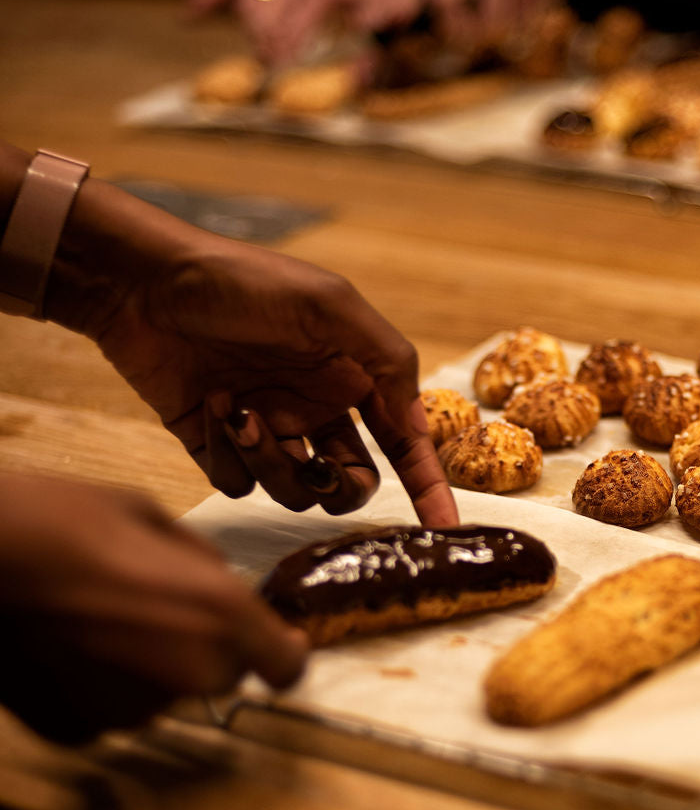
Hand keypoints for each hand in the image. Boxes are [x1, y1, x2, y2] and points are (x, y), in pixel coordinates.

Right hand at [0, 476, 307, 743]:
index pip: (288, 666)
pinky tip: (65, 644)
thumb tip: (220, 582)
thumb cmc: (57, 520)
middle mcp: (189, 675)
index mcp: (220, 616)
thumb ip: (200, 561)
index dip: (282, 652)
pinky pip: (110, 708)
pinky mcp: (80, 732)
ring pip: (163, 693)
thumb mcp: (146, 514)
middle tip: (153, 606)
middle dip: (204, 647)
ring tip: (96, 618)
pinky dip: (98, 685)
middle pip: (222, 676)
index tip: (274, 640)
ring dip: (148, 667)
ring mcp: (132, 712)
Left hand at [42, 170, 457, 527]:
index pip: (402, 442)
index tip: (444, 526)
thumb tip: (418, 418)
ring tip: (242, 414)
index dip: (427, 485)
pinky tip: (215, 411)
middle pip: (350, 483)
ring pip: (293, 490)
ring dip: (272, 462)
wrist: (146, 284)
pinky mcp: (216, 443)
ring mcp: (265, 429)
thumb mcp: (329, 304)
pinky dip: (231, 459)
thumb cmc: (243, 283)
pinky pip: (239, 485)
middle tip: (318, 465)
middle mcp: (313, 409)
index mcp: (349, 377)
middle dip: (340, 487)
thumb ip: (386, 358)